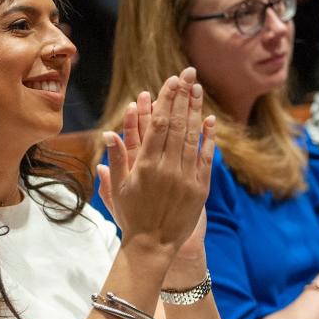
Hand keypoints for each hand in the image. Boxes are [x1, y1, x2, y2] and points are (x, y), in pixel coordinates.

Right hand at [96, 67, 215, 257]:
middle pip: (178, 125)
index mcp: (146, 165)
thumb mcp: (117, 188)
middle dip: (182, 96)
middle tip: (188, 73)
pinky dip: (208, 137)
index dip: (166, 101)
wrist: (154, 246)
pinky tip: (209, 119)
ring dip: (195, 110)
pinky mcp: (200, 188)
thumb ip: (116, 159)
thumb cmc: (131, 215)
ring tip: (197, 88)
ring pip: (192, 137)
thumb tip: (109, 133)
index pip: (159, 125)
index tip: (171, 81)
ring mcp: (186, 177)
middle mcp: (168, 168)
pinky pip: (205, 157)